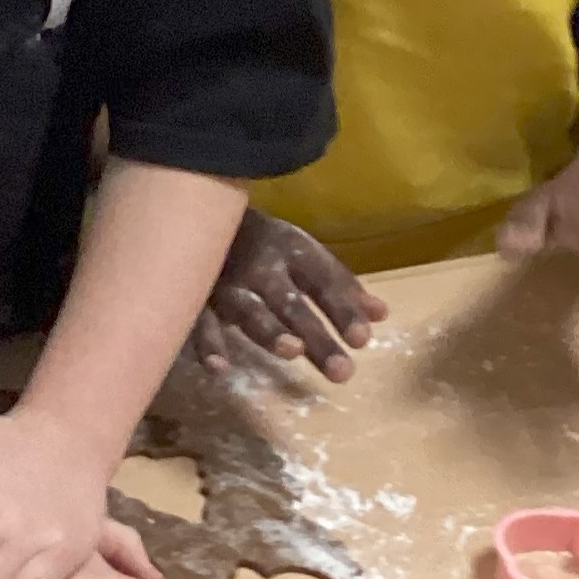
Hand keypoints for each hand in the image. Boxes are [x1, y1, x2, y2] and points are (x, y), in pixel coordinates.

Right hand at [191, 210, 387, 380]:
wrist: (198, 208)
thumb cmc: (263, 242)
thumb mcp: (302, 254)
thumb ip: (338, 285)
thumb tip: (381, 315)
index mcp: (291, 249)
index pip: (323, 280)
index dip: (342, 308)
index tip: (363, 340)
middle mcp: (261, 265)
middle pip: (292, 304)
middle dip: (316, 335)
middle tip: (341, 370)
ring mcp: (226, 281)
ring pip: (248, 309)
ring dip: (269, 330)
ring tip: (292, 351)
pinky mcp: (197, 296)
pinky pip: (200, 320)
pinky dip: (207, 342)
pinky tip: (219, 365)